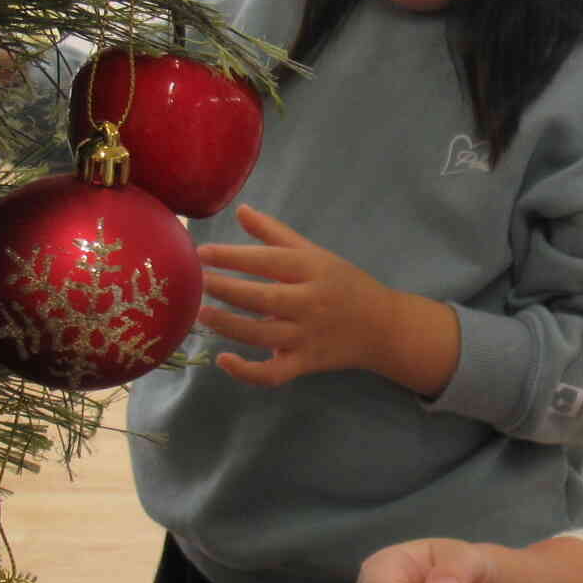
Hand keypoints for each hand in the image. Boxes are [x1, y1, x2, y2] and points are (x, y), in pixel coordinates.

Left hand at [196, 205, 443, 388]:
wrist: (385, 328)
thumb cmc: (346, 285)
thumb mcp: (316, 254)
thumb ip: (276, 234)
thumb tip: (241, 210)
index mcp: (313, 270)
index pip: (268, 261)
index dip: (233, 257)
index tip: (201, 253)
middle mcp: (311, 302)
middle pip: (262, 298)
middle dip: (226, 289)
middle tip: (197, 282)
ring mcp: (308, 336)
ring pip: (261, 334)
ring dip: (228, 325)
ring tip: (201, 313)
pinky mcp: (306, 363)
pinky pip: (273, 373)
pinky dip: (247, 371)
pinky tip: (223, 360)